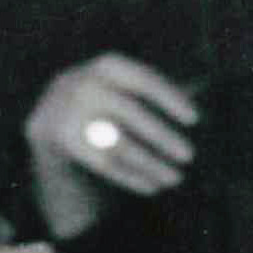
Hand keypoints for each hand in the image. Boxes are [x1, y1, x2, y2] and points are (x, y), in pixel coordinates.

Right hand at [24, 53, 198, 234]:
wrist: (49, 117)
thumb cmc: (105, 100)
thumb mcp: (124, 87)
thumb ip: (156, 91)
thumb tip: (202, 91)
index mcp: (106, 66)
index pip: (143, 79)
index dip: (170, 98)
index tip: (195, 119)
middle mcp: (83, 84)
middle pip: (129, 113)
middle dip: (162, 136)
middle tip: (189, 155)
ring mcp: (67, 112)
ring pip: (116, 143)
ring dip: (150, 164)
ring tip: (174, 178)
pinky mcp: (59, 139)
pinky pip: (102, 163)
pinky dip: (130, 176)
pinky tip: (151, 186)